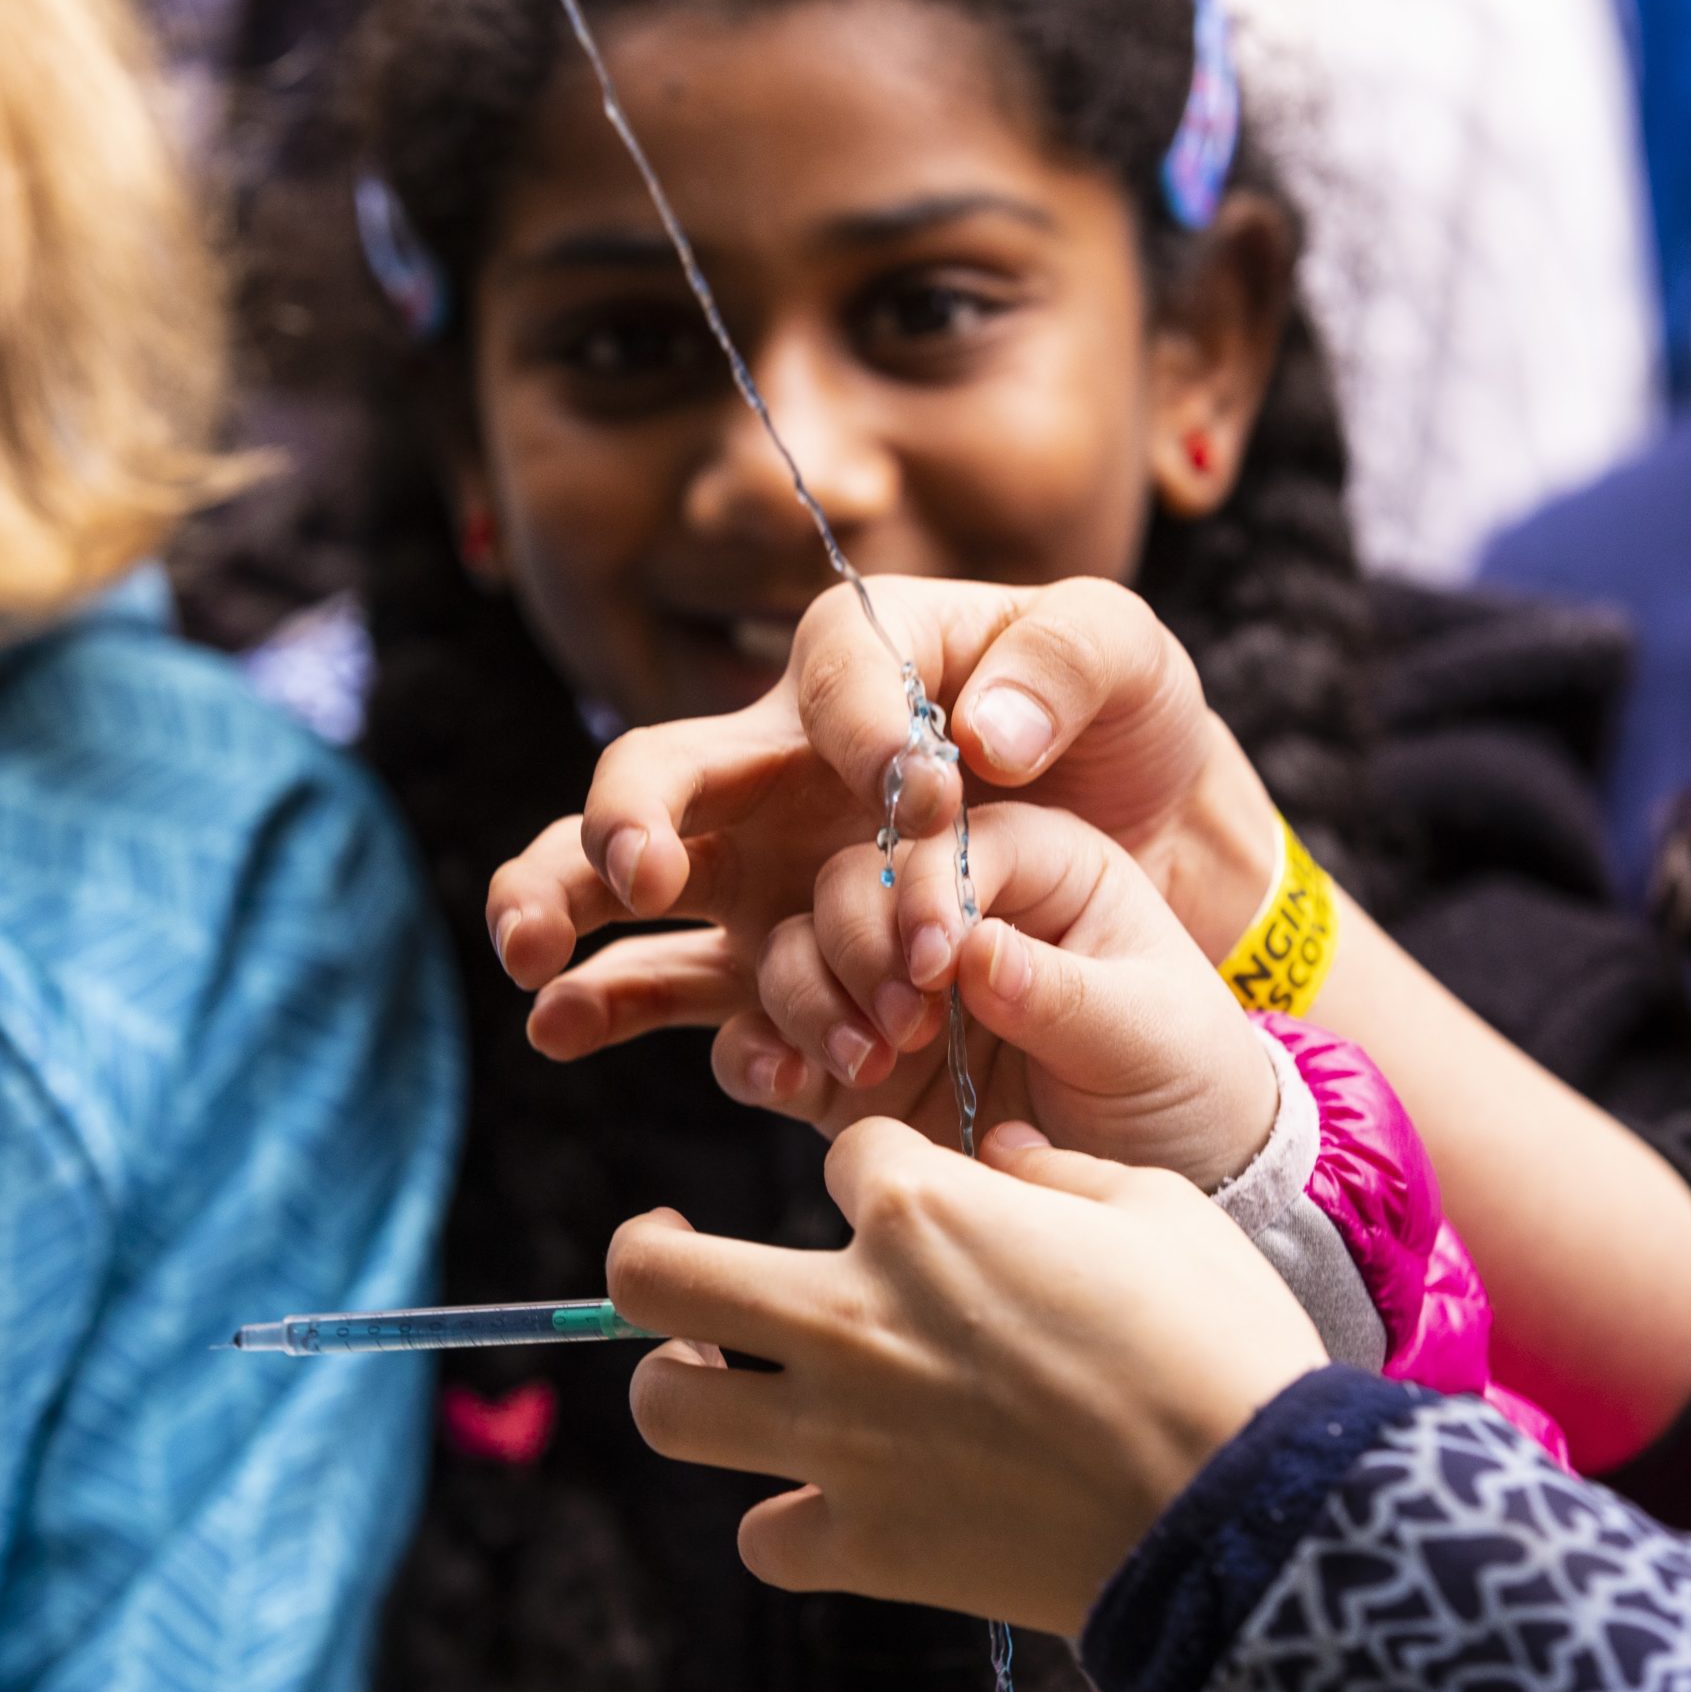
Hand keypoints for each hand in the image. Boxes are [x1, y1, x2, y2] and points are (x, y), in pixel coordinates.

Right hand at [489, 577, 1288, 1044]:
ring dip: (564, 911)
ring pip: (628, 883)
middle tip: (634, 877)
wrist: (1159, 865)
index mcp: (872, 664)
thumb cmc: (1129, 730)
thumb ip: (1067, 661)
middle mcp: (788, 763)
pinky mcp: (781, 970)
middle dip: (626, 821)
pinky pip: (687, 993)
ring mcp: (770, 872)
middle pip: (665, 771)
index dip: (859, 723)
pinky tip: (564, 1031)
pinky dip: (619, 1011)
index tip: (923, 789)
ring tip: (531, 966)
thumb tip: (980, 731)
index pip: (829, 668)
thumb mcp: (1131, 660)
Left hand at [612, 1118, 1330, 1638]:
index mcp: (921, 1210)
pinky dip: (784, 1519)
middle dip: (643, 1250)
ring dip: (675, 1383)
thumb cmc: (1217, 1341)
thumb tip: (1000, 1155)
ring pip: (666, 1407)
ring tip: (704, 1372)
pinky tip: (821, 1497)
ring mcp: (842, 1438)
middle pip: (655, 1273)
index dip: (883, 1168)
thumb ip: (1054, 1169)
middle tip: (662, 1246)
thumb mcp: (1155, 1205)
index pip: (845, 1152)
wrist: (1246, 1509)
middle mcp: (850, 1315)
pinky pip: (763, 1537)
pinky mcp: (865, 1545)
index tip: (918, 1196)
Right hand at [700, 803, 1279, 1191]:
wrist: (1169, 1182)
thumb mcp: (1153, 1030)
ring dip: (806, 997)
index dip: (925, 887)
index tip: (937, 963)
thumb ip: (1063, 989)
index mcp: (1033, 859)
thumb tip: (974, 952)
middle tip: (904, 1019)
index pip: (947, 837)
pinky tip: (788, 1083)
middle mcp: (941, 905)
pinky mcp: (840, 1055)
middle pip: (848, 875)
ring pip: (791, 947)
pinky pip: (762, 1035)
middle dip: (855, 940)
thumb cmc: (1182, 1076)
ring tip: (867, 1062)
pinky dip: (760, 1053)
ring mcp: (883, 980)